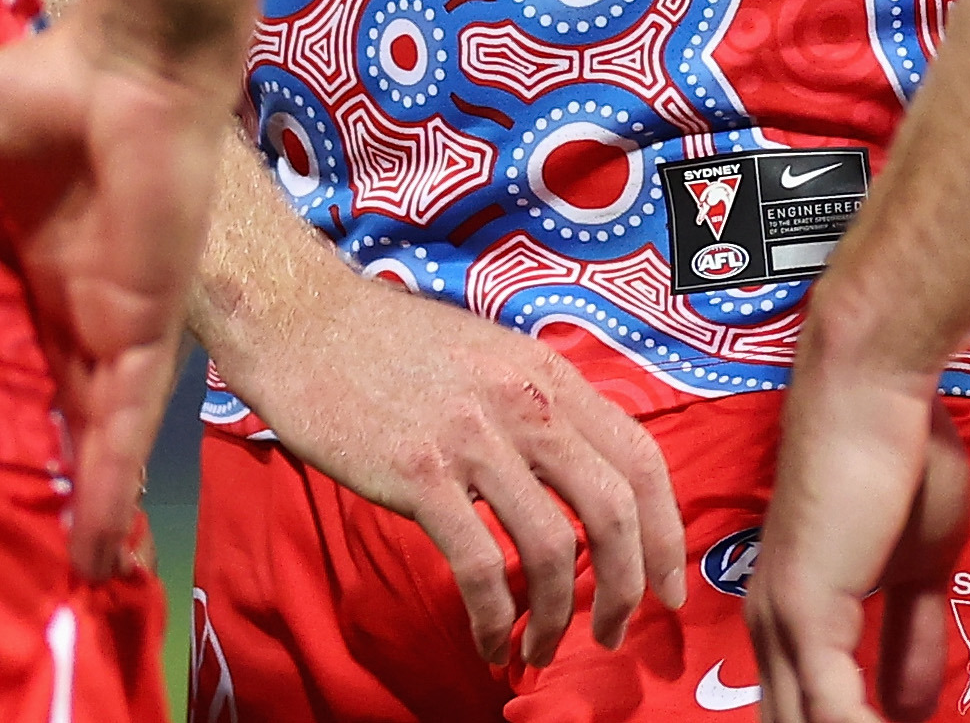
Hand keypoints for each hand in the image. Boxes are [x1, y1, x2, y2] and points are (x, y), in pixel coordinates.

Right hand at [0, 24, 223, 579]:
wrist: (130, 60)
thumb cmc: (48, 81)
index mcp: (49, 269)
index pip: (31, 359)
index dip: (19, 413)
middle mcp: (87, 307)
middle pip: (75, 416)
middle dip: (68, 480)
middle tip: (46, 549)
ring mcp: (120, 322)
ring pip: (107, 436)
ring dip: (98, 502)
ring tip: (84, 577)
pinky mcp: (144, 326)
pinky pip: (129, 420)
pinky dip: (115, 477)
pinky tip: (103, 537)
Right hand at [212, 254, 687, 666]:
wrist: (301, 321)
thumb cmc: (389, 344)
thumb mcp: (490, 355)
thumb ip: (539, 409)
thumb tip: (581, 479)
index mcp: (547, 374)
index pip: (642, 458)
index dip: (668, 533)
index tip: (668, 586)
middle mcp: (523, 402)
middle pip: (613, 509)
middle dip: (626, 588)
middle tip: (615, 632)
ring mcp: (471, 437)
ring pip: (552, 547)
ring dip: (556, 616)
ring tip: (540, 649)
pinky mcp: (418, 472)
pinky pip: (478, 565)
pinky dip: (493, 618)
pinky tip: (488, 640)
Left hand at [748, 351, 968, 722]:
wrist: (873, 390)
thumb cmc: (900, 460)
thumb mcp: (920, 570)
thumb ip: (911, 641)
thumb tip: (909, 713)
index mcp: (792, 619)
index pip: (806, 712)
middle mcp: (773, 629)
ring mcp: (782, 623)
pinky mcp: (803, 613)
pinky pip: (832, 710)